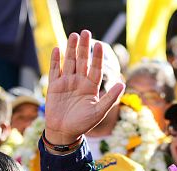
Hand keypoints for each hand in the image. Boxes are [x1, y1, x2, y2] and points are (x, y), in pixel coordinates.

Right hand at [45, 30, 124, 144]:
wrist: (64, 132)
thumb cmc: (83, 124)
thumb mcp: (99, 111)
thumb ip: (110, 98)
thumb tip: (122, 84)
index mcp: (91, 87)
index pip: (95, 68)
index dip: (97, 57)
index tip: (100, 45)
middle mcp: (79, 82)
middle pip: (82, 61)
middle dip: (84, 47)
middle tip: (86, 32)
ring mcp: (66, 82)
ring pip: (70, 62)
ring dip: (71, 49)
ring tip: (74, 36)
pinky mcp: (54, 86)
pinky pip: (55, 70)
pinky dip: (55, 60)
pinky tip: (57, 49)